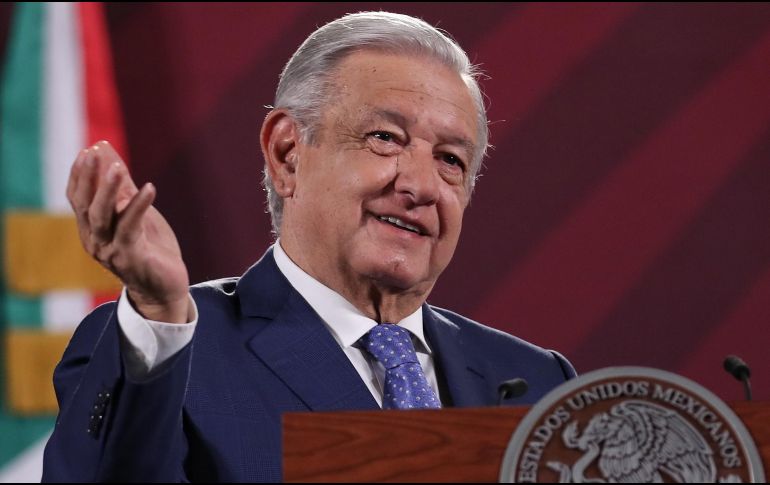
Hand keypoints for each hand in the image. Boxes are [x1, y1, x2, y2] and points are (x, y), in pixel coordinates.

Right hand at [67, 141, 189, 322]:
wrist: (165, 289)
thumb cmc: (150, 250)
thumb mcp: (136, 214)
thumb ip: (124, 189)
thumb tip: (109, 155)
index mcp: (92, 230)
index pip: (77, 198)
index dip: (80, 175)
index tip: (87, 151)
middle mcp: (95, 241)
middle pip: (85, 205)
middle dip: (88, 177)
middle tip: (94, 152)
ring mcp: (110, 251)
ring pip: (102, 216)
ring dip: (108, 189)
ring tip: (117, 166)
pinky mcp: (130, 257)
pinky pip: (131, 227)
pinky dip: (139, 206)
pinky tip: (149, 188)